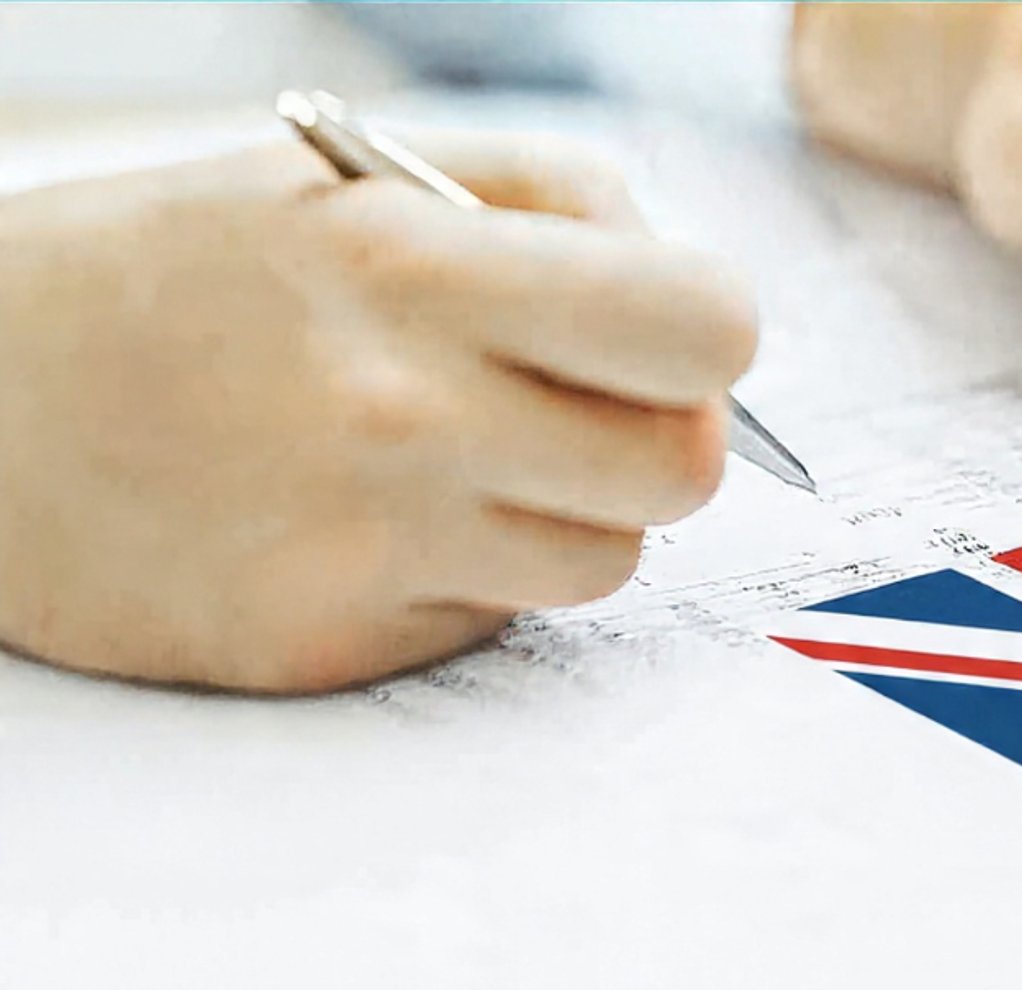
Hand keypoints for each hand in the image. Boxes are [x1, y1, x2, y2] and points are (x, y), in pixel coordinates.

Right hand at [0, 133, 755, 691]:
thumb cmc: (175, 272)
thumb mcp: (350, 174)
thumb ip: (551, 209)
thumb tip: (701, 314)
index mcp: (414, 264)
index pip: (704, 327)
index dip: (706, 336)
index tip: (661, 337)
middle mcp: (402, 414)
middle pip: (686, 468)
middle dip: (659, 435)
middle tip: (578, 406)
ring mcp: (366, 544)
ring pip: (611, 559)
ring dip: (568, 513)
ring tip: (457, 458)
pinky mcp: (331, 643)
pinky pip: (502, 618)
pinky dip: (474, 572)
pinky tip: (377, 518)